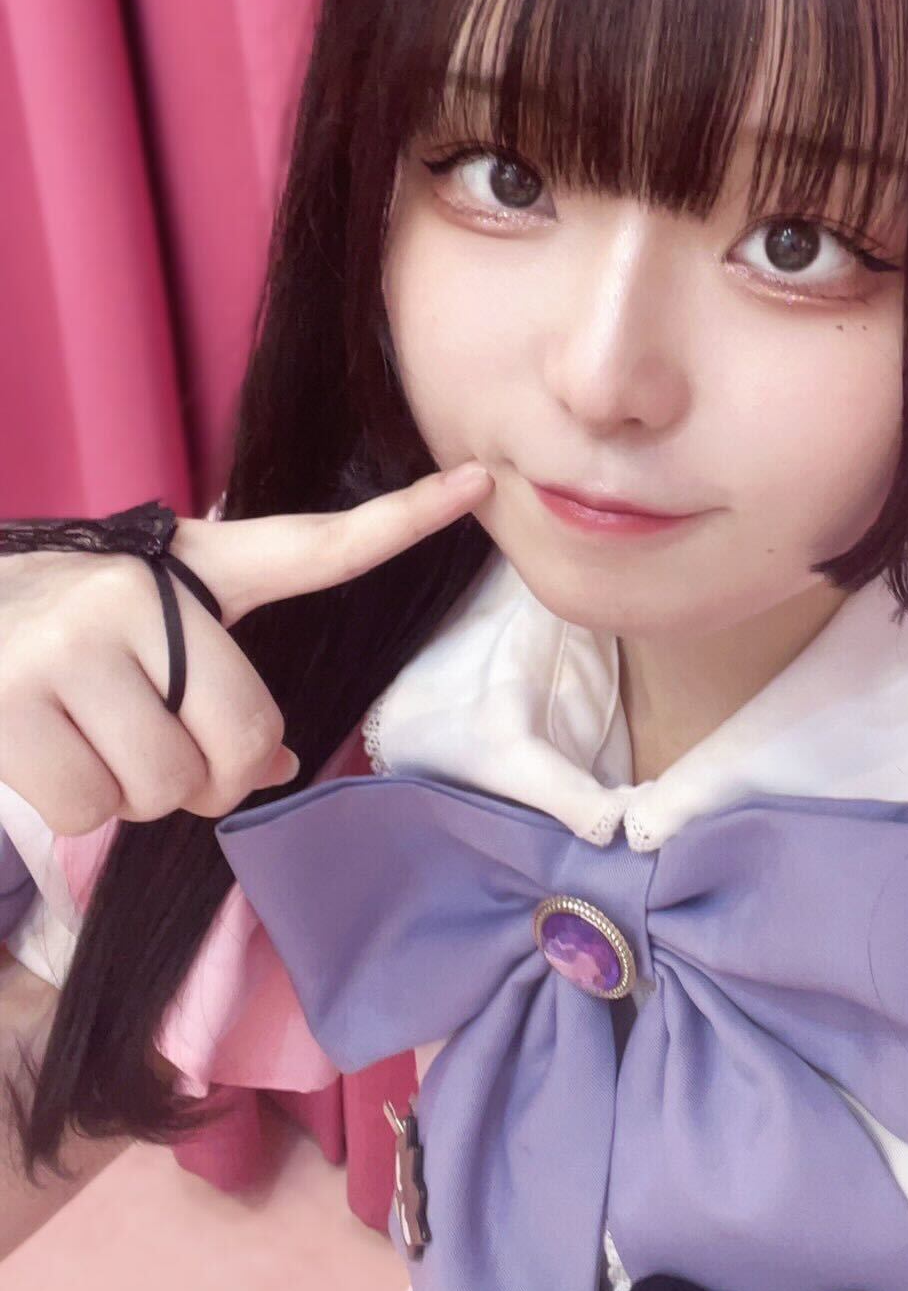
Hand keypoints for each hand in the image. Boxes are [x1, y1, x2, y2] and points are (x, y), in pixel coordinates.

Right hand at [0, 464, 491, 832]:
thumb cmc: (53, 642)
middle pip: (244, 735)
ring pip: (164, 786)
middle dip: (207, 776)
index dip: (402, 517)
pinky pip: (93, 807)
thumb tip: (273, 767)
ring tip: (85, 735)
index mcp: (187, 566)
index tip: (478, 482)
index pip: (314, 545)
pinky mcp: (10, 702)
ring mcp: (72, 643)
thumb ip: (217, 690)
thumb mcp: (141, 638)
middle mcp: (137, 589)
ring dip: (132, 794)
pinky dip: (74, 807)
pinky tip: (39, 748)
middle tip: (154, 748)